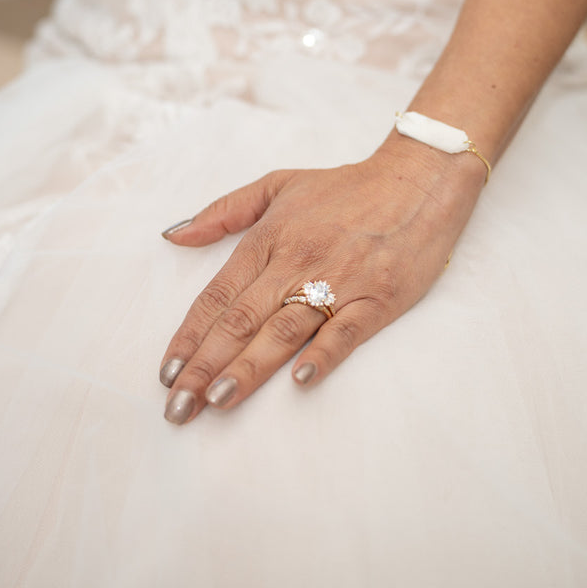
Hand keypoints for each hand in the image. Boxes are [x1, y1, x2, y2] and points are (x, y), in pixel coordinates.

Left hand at [157, 135, 485, 423]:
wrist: (418, 180)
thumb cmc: (346, 188)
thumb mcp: (278, 185)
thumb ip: (224, 211)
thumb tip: (174, 235)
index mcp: (268, 239)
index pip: (217, 296)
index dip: (189, 337)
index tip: (167, 374)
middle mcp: (296, 261)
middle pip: (241, 321)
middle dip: (204, 367)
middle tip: (179, 407)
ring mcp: (338, 280)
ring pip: (284, 329)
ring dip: (249, 368)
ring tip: (219, 401)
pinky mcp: (377, 298)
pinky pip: (345, 331)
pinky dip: (323, 355)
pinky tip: (301, 381)